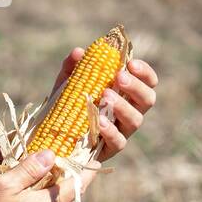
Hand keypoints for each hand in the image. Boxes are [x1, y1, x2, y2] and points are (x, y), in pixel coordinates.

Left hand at [50, 49, 158, 164]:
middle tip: (119, 77)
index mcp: (125, 94)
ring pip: (136, 120)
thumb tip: (78, 52)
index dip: (144, 72)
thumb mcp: (66, 84)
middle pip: (147, 100)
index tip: (131, 63)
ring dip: (123, 106)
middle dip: (136, 87)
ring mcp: (121, 131)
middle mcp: (128, 112)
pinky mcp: (110, 149)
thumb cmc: (67, 105)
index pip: (147, 82)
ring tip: (106, 96)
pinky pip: (118, 141)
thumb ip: (72, 68)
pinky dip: (110, 131)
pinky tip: (100, 121)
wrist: (53, 135)